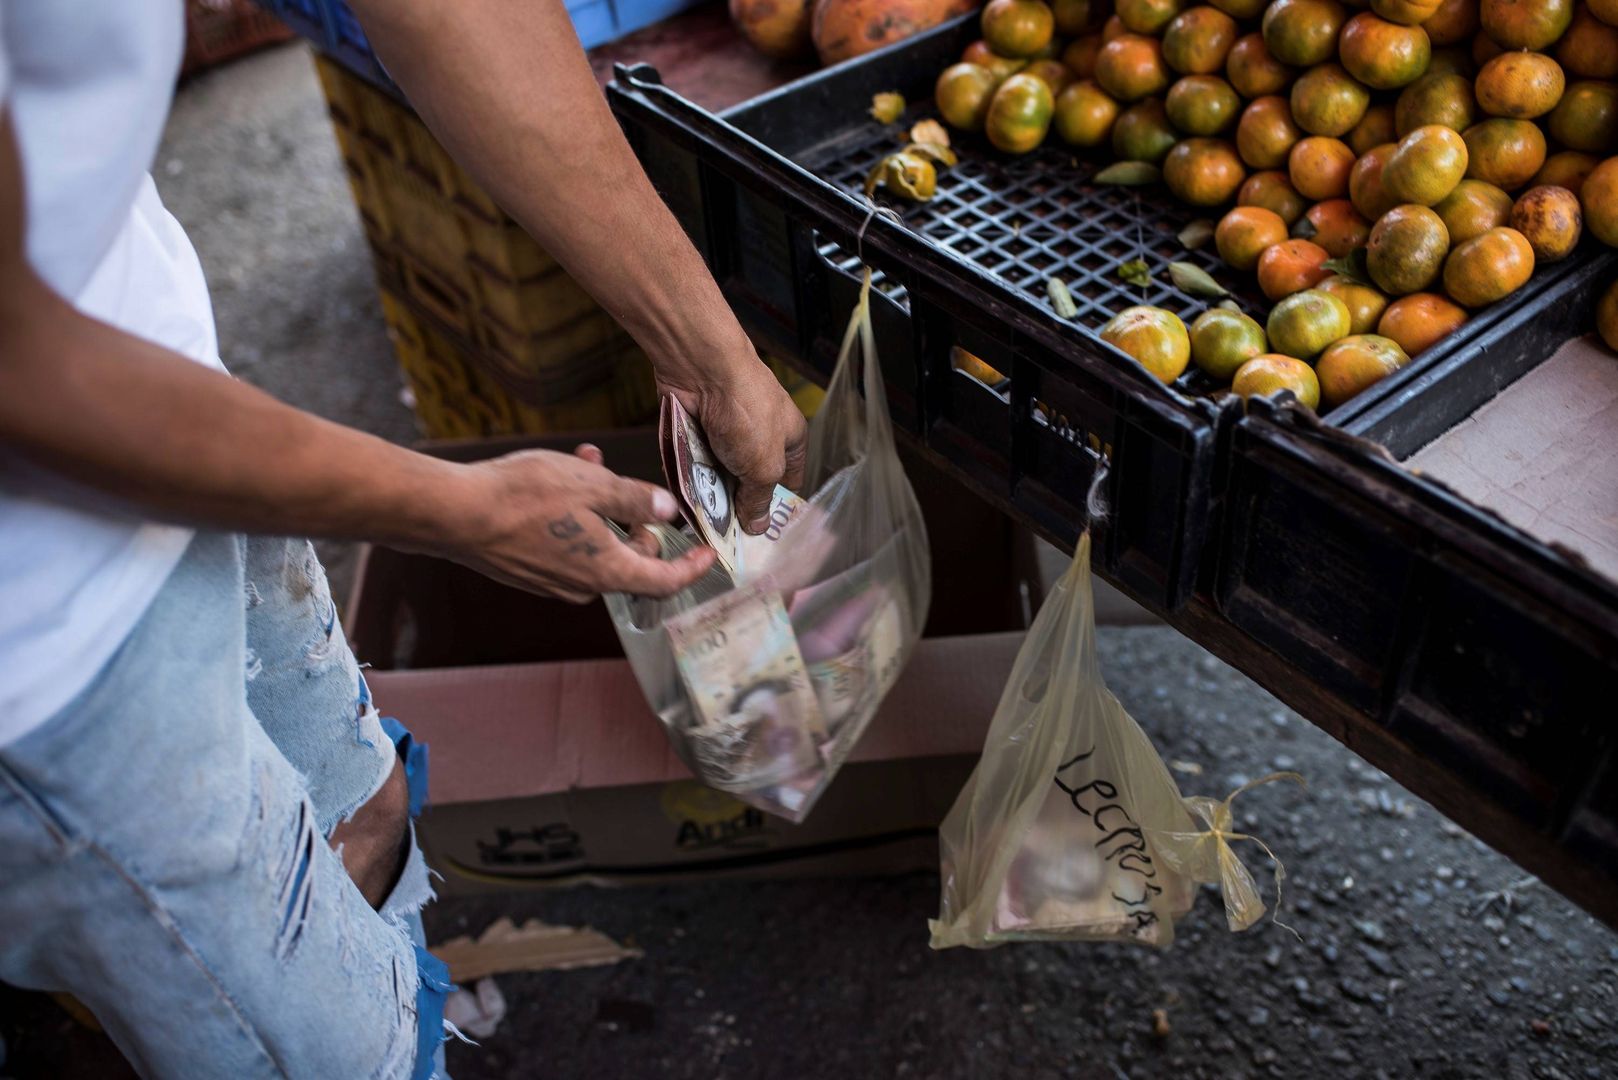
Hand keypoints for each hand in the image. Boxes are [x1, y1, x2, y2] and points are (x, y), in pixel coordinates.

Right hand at [433, 446, 715, 602]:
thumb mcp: (593, 486)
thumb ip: (637, 500)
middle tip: (629, 483)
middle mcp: (582, 585)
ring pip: (594, 545)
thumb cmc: (523, 497)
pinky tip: (556, 477)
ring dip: (599, 509)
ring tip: (586, 462)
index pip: (664, 582)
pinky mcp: (526, 570)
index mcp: (607, 570)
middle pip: (629, 560)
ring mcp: (551, 581)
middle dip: (635, 520)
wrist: (452, 513)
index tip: (708, 554)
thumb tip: (668, 512)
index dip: (691, 568)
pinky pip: (565, 545)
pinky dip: (572, 517)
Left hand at [660, 351, 807, 534]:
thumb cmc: (746, 412)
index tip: (760, 537)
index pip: (787, 484)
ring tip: (701, 525)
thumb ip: (760, 499)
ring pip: (719, 476)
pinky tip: (683, 501)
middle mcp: (759, 436)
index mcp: (789, 441)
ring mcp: (726, 433)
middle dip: (738, 508)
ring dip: (710, 496)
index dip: (775, 509)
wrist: (702, 369)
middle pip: (749, 483)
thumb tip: (758, 527)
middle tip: (726, 539)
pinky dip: (690, 480)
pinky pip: (694, 464)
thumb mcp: (763, 467)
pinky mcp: (697, 430)